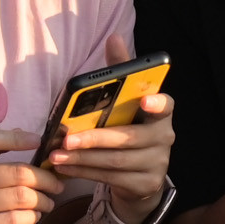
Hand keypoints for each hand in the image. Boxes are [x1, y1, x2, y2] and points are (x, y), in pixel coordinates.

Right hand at [0, 127, 63, 223]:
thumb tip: (26, 134)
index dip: (16, 138)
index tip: (38, 141)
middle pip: (15, 173)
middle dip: (45, 178)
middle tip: (56, 183)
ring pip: (20, 198)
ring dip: (43, 199)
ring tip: (48, 201)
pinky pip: (13, 221)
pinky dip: (31, 217)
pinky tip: (34, 216)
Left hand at [46, 36, 175, 223]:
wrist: (140, 179)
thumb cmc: (128, 131)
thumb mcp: (125, 105)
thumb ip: (122, 75)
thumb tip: (114, 37)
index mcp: (161, 115)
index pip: (167, 106)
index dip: (157, 104)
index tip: (145, 101)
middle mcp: (164, 139)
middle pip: (129, 138)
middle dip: (96, 138)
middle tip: (67, 138)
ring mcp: (157, 165)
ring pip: (116, 162)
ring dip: (83, 158)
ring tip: (57, 154)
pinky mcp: (145, 186)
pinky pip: (111, 179)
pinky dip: (85, 172)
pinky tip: (66, 167)